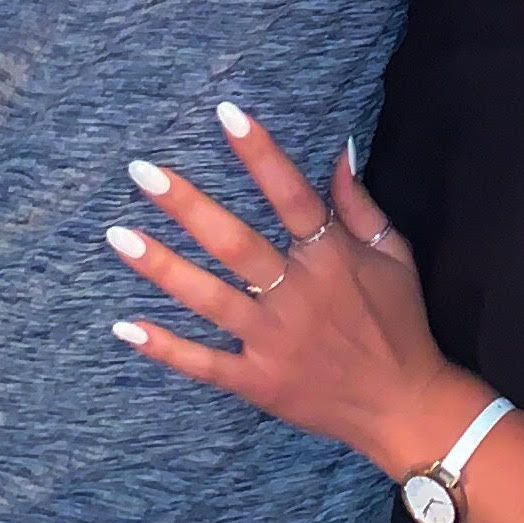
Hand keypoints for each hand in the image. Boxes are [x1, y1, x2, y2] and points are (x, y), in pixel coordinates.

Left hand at [108, 105, 471, 481]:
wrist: (405, 407)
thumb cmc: (400, 325)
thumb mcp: (395, 256)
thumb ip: (361, 206)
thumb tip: (340, 150)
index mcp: (331, 259)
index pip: (292, 195)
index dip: (260, 154)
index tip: (226, 114)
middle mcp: (297, 295)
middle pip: (235, 244)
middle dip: (187, 206)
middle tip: (142, 172)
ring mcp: (273, 341)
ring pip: (209, 299)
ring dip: (162, 267)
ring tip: (118, 235)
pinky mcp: (258, 381)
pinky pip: (204, 364)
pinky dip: (165, 348)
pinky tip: (125, 326)